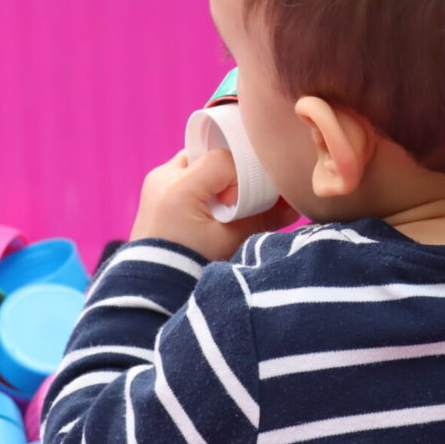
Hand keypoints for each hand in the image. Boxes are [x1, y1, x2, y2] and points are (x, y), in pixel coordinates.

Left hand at [131, 149, 298, 261]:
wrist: (151, 288)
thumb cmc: (188, 266)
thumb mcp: (229, 242)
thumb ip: (262, 219)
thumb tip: (293, 207)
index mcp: (179, 186)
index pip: (223, 157)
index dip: (243, 173)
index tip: (251, 197)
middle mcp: (162, 178)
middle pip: (207, 155)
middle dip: (229, 172)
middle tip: (239, 198)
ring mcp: (154, 184)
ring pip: (194, 163)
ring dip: (213, 178)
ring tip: (223, 205)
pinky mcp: (153, 195)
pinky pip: (182, 176)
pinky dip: (199, 185)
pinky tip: (209, 208)